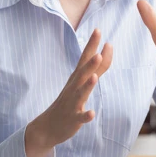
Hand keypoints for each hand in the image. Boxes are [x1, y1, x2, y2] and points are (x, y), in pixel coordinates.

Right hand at [25, 29, 111, 156]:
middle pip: (82, 73)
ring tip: (94, 77)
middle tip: (99, 51)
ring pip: (80, 93)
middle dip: (90, 63)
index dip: (91, 45)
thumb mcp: (82, 82)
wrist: (48, 126)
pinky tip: (91, 113)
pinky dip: (85, 115)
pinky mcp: (72, 119)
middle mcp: (73, 88)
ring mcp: (72, 103)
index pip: (84, 58)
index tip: (98, 30)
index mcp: (76, 78)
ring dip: (87, 86)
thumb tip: (107, 49)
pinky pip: (79, 117)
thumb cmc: (69, 101)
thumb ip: (98, 67)